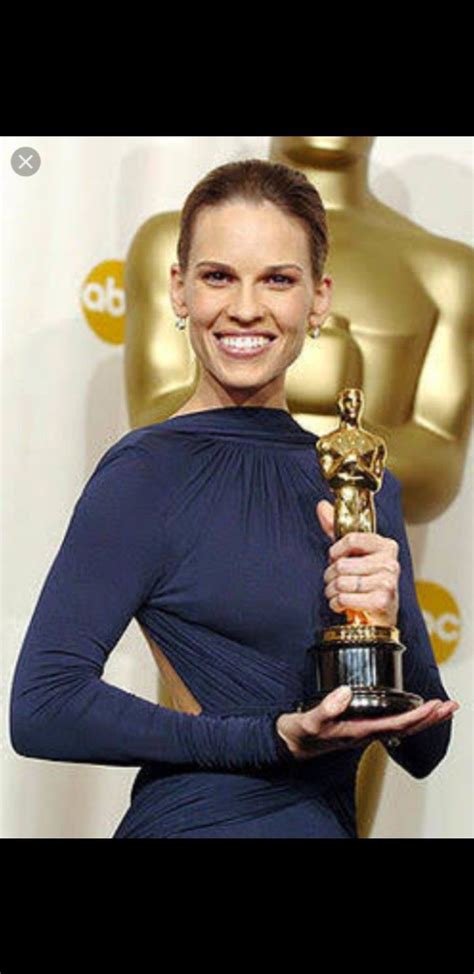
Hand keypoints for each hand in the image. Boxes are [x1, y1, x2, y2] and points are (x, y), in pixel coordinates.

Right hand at [276, 685, 460, 759]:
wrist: (289, 743)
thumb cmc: (300, 733)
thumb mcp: (309, 720)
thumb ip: (327, 707)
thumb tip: (346, 692)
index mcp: (358, 732)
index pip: (395, 725)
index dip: (416, 716)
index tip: (432, 706)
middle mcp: (365, 734)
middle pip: (406, 728)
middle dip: (430, 718)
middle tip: (450, 706)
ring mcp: (364, 732)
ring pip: (402, 727)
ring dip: (424, 718)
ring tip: (441, 708)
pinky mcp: (360, 727)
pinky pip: (392, 724)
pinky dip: (408, 717)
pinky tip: (413, 711)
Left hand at [316, 499, 399, 626]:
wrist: (379, 614)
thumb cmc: (364, 580)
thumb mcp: (352, 552)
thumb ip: (336, 528)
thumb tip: (322, 505)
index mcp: (386, 546)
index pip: (351, 538)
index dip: (336, 550)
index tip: (335, 557)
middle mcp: (391, 563)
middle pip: (342, 564)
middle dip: (331, 575)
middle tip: (336, 580)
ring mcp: (388, 582)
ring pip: (341, 582)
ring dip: (332, 591)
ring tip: (339, 592)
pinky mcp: (382, 601)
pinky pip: (345, 598)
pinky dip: (337, 603)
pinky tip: (344, 604)